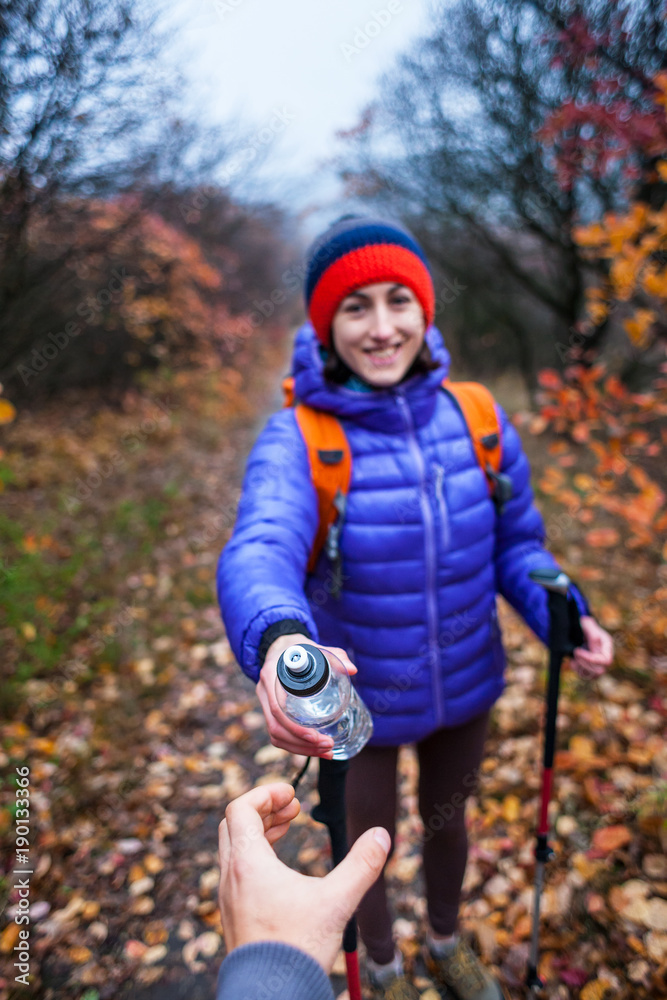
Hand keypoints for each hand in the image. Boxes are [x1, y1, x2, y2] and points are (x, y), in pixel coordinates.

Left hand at [218, 782, 390, 972]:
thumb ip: (361, 865)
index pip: (240, 807)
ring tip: (287, 829)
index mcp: (248, 863)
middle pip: (235, 823)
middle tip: (292, 808)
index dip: (265, 793)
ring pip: (234, 847)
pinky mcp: (233, 915)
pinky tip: (281, 869)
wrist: (271, 996)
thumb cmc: (297, 949)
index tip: (292, 795)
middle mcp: (231, 876)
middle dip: (263, 809)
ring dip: (259, 831)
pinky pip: (236, 870)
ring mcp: (229, 897)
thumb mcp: (336, 902)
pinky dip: (255, 855)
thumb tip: (382, 835)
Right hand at [256, 633, 356, 757]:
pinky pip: (278, 735)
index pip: (277, 709)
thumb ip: (335, 656)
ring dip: (300, 749)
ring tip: (326, 752)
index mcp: (271, 675)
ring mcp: (265, 702)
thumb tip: (352, 670)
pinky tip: (316, 750)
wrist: (283, 647)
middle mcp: (264, 691)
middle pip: (276, 728)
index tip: (317, 735)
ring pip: (276, 736)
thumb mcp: (317, 648)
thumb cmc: (301, 648)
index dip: (295, 728)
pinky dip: (296, 746)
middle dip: (302, 743)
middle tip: (328, 746)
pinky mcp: (271, 711)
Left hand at [571, 615, 613, 678]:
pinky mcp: (590, 667)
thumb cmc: (584, 624)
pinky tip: (572, 660)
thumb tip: (594, 651)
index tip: (577, 650)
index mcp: (607, 646)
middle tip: (575, 652)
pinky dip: (577, 669)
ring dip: (580, 668)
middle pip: (600, 671)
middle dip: (584, 664)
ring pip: (593, 676)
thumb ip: (593, 636)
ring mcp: (598, 663)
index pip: (606, 661)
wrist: (579, 627)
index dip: (591, 659)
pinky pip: (585, 675)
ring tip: (573, 657)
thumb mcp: (587, 625)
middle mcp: (604, 656)